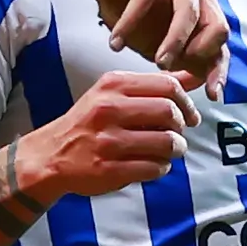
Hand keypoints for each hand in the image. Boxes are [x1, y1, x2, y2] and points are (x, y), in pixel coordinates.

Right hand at [18, 71, 196, 203]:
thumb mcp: (115, 93)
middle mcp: (108, 109)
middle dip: (182, 126)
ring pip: (165, 143)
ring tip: (170, 151)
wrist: (50, 154)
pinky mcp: (107, 169)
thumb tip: (196, 75)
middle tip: (179, 135)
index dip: (187, 102)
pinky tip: (155, 165)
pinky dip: (161, 168)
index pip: (167, 85)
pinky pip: (153, 168)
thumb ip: (155, 86)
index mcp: (112, 85)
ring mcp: (107, 141)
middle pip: (169, 112)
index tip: (189, 115)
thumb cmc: (89, 122)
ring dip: (176, 149)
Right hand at [77, 0, 228, 93]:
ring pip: (189, 13)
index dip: (218, 69)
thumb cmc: (127, 6)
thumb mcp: (154, 41)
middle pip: (218, 26)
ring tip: (157, 62)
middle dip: (200, 55)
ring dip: (173, 42)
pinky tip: (116, 42)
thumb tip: (198, 81)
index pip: (220, 43)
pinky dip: (130, 24)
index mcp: (205, 8)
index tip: (212, 94)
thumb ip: (178, 57)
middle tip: (177, 72)